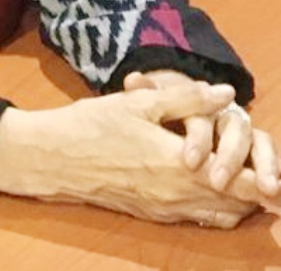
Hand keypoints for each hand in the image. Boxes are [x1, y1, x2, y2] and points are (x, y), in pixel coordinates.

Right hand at [0, 79, 263, 227]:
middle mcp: (177, 194)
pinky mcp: (153, 214)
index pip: (238, 180)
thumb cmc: (92, 124)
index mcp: (177, 164)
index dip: (266, 179)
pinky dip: (217, 208)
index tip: (278, 174)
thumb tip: (226, 93)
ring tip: (252, 182)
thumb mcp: (137, 102)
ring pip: (219, 214)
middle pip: (236, 202)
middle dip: (258, 190)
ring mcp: (165, 209)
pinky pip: (199, 218)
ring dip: (239, 201)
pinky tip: (216, 192)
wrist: (53, 158)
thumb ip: (184, 98)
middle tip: (272, 177)